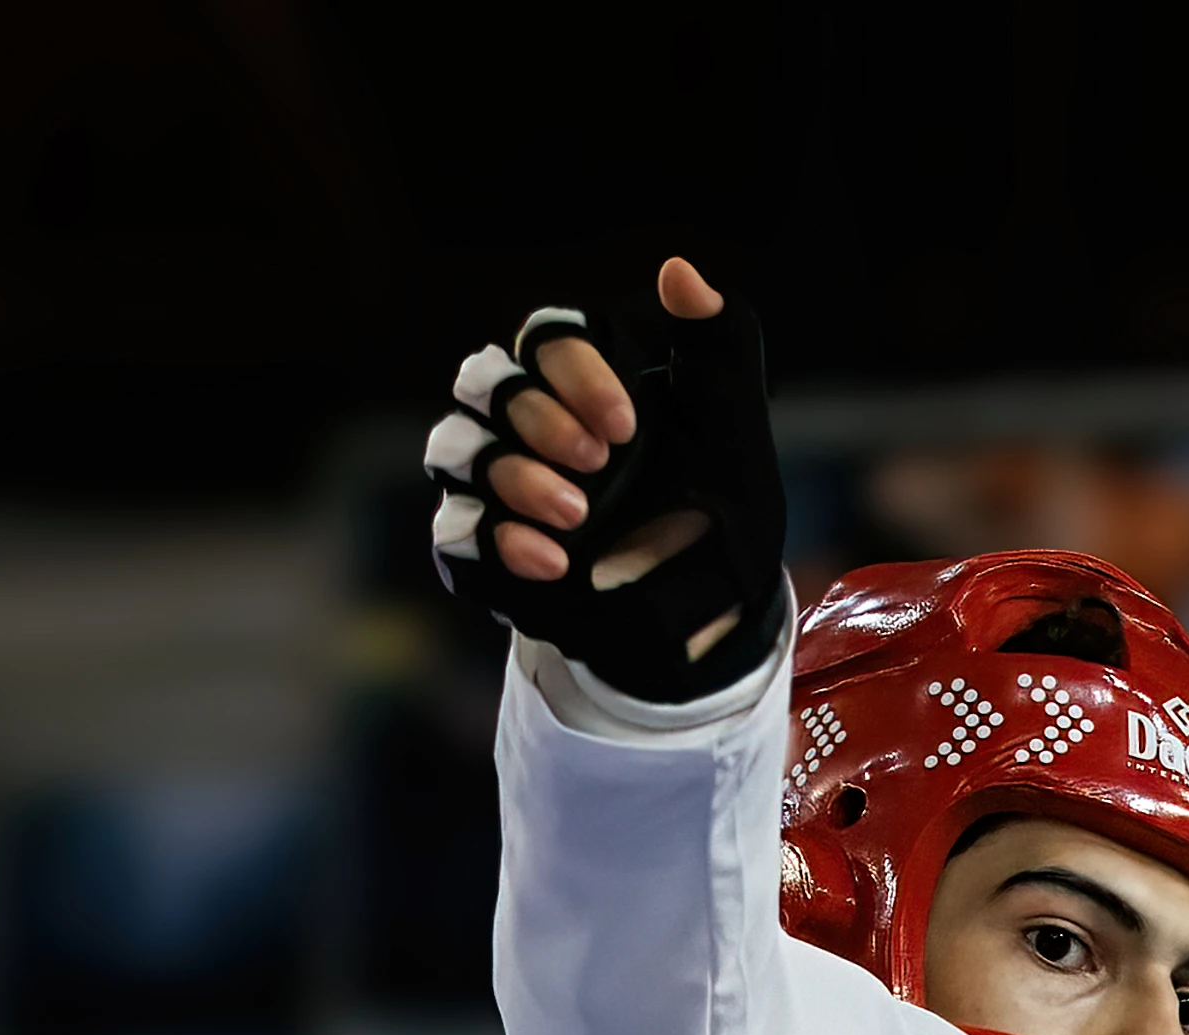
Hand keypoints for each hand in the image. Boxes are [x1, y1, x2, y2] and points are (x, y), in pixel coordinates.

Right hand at [426, 257, 784, 701]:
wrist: (717, 609)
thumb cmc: (722, 508)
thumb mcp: (735, 429)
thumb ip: (719, 346)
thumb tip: (677, 271)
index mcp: (583, 384)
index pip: (544, 339)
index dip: (573, 371)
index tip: (626, 424)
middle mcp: (531, 426)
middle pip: (484, 382)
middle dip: (537, 418)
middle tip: (601, 461)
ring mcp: (503, 486)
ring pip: (454, 448)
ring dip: (512, 475)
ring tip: (577, 513)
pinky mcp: (490, 550)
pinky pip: (455, 530)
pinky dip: (499, 540)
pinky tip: (554, 560)